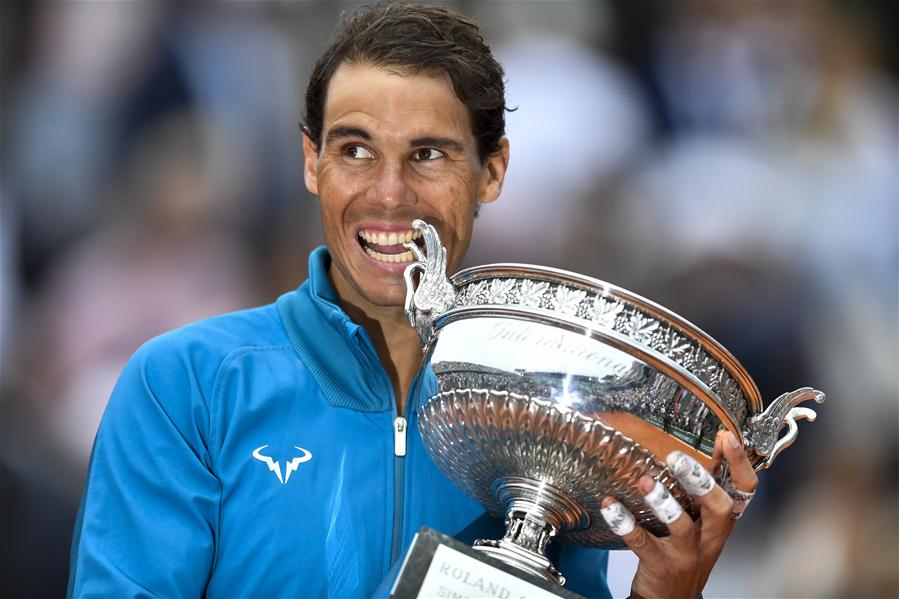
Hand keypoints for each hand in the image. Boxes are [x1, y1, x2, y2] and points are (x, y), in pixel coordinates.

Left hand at [600, 430, 757, 598]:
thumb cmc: (686, 552)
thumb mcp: (701, 523)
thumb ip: (701, 488)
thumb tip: (705, 442)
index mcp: (721, 521)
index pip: (744, 490)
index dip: (740, 464)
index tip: (726, 437)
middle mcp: (709, 536)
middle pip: (719, 508)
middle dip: (700, 481)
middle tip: (677, 458)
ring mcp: (686, 553)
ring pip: (681, 527)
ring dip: (663, 502)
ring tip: (645, 481)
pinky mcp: (659, 564)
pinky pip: (642, 542)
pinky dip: (624, 522)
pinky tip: (610, 505)